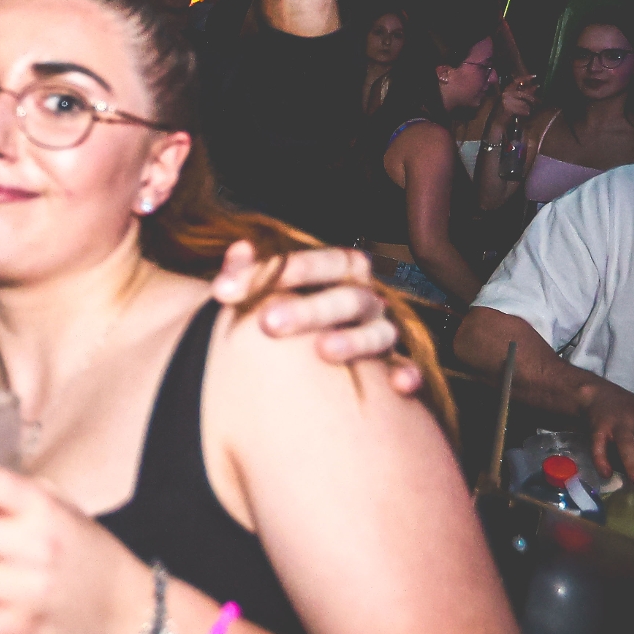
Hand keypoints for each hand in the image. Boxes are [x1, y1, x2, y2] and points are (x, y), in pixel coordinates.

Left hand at [209, 240, 420, 394]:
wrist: (315, 363)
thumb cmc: (288, 317)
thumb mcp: (268, 293)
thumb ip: (254, 274)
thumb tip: (239, 249)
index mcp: (338, 274)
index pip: (321, 261)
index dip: (282, 269)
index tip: (226, 289)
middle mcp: (364, 300)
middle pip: (347, 297)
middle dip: (307, 308)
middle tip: (266, 323)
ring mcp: (381, 333)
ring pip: (378, 332)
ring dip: (352, 340)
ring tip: (322, 350)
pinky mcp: (395, 368)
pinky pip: (407, 370)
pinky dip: (407, 374)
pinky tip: (399, 384)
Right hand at [497, 77, 538, 121]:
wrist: (496, 122)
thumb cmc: (506, 111)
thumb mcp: (514, 99)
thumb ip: (523, 93)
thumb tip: (535, 87)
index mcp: (506, 90)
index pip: (517, 80)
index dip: (526, 77)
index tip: (535, 76)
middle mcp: (506, 94)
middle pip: (525, 94)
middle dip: (533, 99)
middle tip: (539, 102)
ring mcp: (507, 101)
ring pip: (525, 103)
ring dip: (529, 108)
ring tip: (529, 111)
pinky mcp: (509, 109)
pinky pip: (522, 110)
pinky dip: (526, 112)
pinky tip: (526, 114)